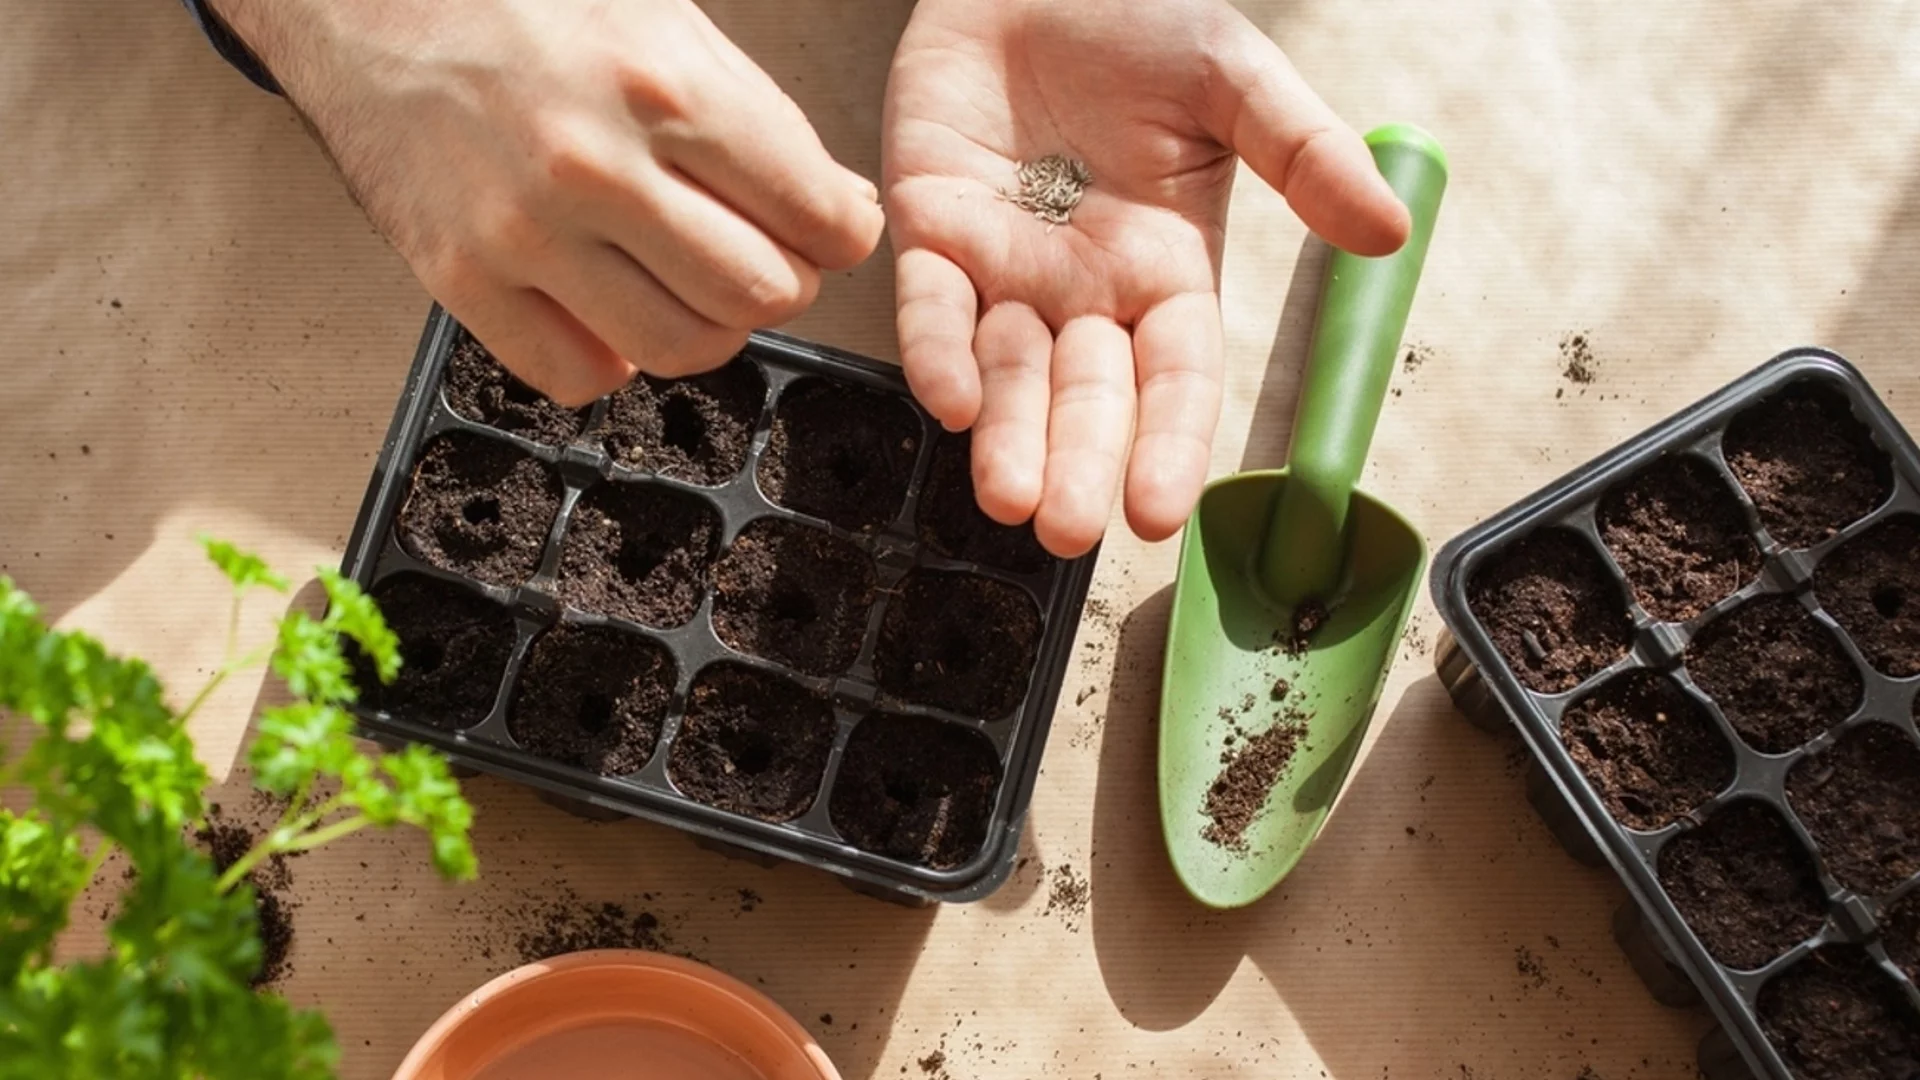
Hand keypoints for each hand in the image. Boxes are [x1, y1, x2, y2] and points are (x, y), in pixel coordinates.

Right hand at [211, 0, 884, 404]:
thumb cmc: (520, 0)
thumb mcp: (663, 19)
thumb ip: (757, 119)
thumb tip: (840, 212)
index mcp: (662, 85)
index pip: (817, 215)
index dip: (842, 232)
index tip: (831, 229)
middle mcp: (595, 165)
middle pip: (760, 294)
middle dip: (781, 281)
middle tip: (759, 254)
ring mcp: (522, 231)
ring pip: (681, 347)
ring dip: (706, 326)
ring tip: (686, 282)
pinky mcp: (459, 277)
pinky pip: (579, 374)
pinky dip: (613, 355)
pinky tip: (608, 303)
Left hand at [883, 0, 1409, 556]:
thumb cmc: (1138, 17)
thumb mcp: (1235, 81)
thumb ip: (1303, 154)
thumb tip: (1388, 232)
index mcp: (1166, 272)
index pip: (1175, 379)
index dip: (1170, 445)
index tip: (1160, 514)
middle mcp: (1085, 289)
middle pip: (1087, 398)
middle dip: (1077, 465)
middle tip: (1069, 532)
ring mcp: (1004, 268)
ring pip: (1007, 373)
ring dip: (1005, 439)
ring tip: (1007, 500)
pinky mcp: (930, 230)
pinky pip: (930, 305)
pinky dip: (936, 351)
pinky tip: (949, 401)